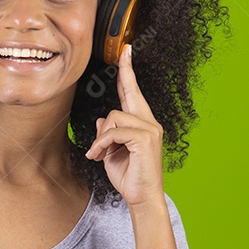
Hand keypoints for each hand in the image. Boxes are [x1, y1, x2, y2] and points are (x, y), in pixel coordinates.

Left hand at [84, 44, 164, 208]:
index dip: (128, 73)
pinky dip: (102, 144)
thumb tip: (102, 119)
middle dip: (126, 70)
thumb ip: (107, 134)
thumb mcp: (110, 152)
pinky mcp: (145, 138)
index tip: (126, 52)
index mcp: (142, 124)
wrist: (141, 198)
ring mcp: (150, 129)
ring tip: (98, 154)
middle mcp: (149, 122)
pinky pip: (114, 132)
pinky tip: (99, 156)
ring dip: (100, 137)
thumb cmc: (128, 177)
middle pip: (129, 93)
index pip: (133, 94)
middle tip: (125, 50)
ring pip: (114, 117)